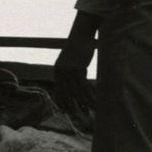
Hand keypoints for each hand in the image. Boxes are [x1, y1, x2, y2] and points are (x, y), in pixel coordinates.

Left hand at [52, 11, 97, 130]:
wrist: (80, 35)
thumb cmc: (77, 47)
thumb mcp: (69, 60)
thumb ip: (68, 71)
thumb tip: (73, 81)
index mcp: (57, 71)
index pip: (58, 90)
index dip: (61, 101)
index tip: (65, 111)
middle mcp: (61, 73)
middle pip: (66, 94)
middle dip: (71, 106)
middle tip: (78, 116)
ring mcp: (69, 72)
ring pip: (77, 93)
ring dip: (84, 103)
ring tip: (90, 111)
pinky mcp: (78, 70)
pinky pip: (84, 87)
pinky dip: (90, 95)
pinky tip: (94, 101)